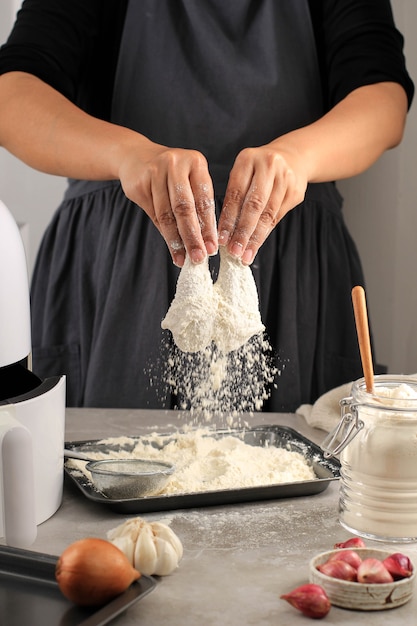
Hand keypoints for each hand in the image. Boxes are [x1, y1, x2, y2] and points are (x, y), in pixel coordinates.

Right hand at [119, 142, 217, 266]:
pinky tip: (171, 247)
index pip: (204, 200)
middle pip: (184, 208)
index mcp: (196, 162)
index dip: (208, 226)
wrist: (137, 157)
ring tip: (183, 258)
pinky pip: (153, 215)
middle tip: (198, 258)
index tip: (212, 248)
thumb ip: (198, 206)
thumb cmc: (172, 175)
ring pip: (166, 215)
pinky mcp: (139, 184)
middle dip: (192, 236)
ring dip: (176, 240)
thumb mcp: (190, 181)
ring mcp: (155, 173)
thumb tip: (207, 242)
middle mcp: (175, 164)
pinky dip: (164, 234)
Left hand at [217, 143, 307, 264]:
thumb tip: (224, 232)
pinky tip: (256, 245)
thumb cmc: (259, 170)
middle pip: (254, 205)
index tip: (221, 239)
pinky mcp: (295, 191)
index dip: (228, 218)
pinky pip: (277, 216)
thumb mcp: (243, 173)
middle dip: (243, 231)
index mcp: (248, 159)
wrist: (292, 158)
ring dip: (255, 237)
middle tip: (234, 251)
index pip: (236, 193)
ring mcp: (285, 178)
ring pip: (268, 214)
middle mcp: (268, 165)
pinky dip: (265, 233)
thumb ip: (234, 197)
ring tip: (245, 254)